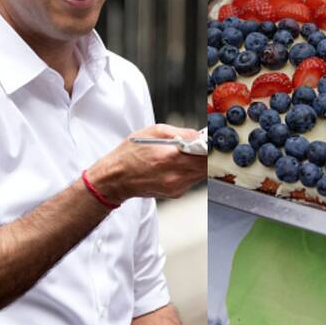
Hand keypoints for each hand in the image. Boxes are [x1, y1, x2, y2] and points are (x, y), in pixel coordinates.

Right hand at [87, 124, 205, 202]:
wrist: (115, 178)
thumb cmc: (129, 154)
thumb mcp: (153, 131)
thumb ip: (182, 132)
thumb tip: (199, 135)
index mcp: (170, 157)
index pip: (204, 153)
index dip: (210, 145)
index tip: (210, 139)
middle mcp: (175, 175)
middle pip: (206, 164)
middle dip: (206, 153)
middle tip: (202, 145)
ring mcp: (177, 187)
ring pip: (201, 173)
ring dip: (199, 162)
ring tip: (187, 154)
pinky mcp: (176, 193)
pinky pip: (192, 179)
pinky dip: (190, 171)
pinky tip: (178, 165)